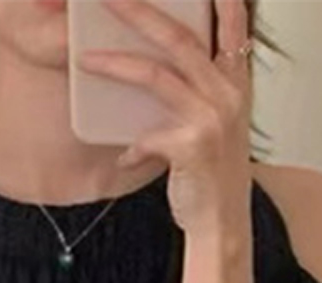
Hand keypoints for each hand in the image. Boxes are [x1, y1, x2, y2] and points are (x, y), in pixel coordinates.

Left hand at [78, 0, 253, 238]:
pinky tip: (126, 157)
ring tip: (85, 58)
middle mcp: (229, 92)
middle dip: (139, 11)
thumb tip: (152, 68)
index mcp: (236, 81)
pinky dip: (132, 146)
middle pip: (178, 37)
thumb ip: (197, 92)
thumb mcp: (215, 123)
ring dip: (116, 64)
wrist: (223, 223)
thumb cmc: (213, 173)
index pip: (232, 23)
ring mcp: (212, 118)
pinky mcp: (193, 146)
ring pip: (156, 75)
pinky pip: (148, 135)